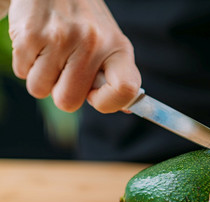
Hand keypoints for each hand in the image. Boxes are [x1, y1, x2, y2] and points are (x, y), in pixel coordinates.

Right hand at [8, 0, 140, 112]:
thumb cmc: (87, 22)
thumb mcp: (111, 43)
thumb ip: (117, 75)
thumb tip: (126, 109)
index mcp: (119, 47)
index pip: (126, 90)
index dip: (109, 103)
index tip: (95, 95)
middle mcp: (92, 42)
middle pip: (69, 101)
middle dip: (63, 93)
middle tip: (67, 72)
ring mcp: (60, 38)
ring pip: (40, 90)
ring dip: (43, 79)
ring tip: (52, 54)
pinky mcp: (30, 34)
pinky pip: (23, 73)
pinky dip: (27, 65)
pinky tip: (39, 45)